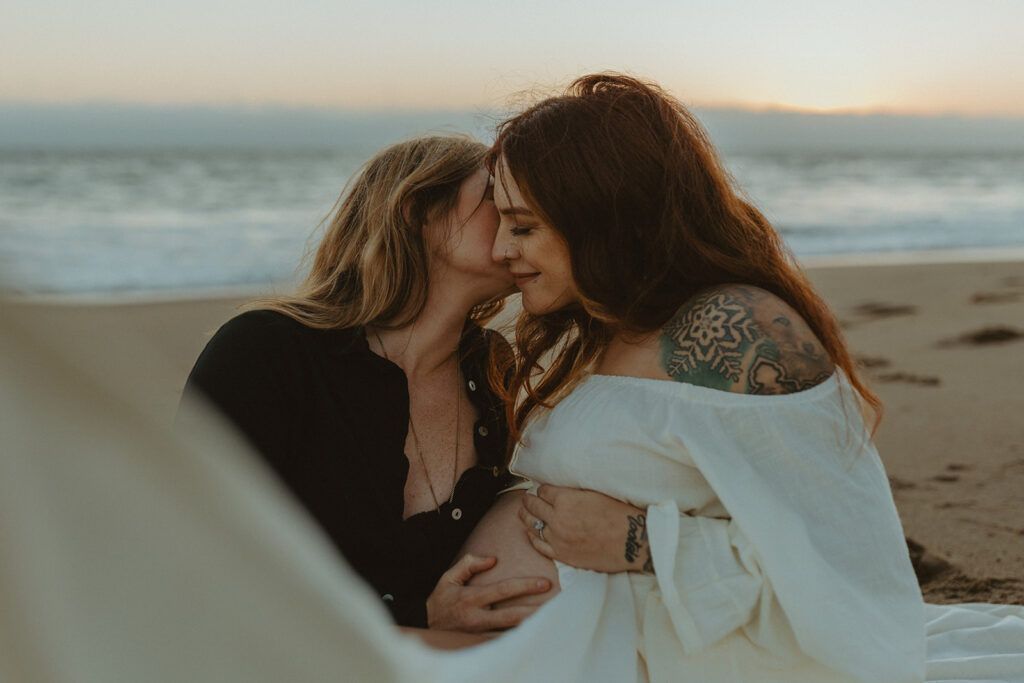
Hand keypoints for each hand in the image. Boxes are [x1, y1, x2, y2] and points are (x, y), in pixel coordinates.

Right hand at [425, 554, 551, 631]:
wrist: (425, 627)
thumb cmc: (440, 600)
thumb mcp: (448, 577)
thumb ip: (469, 564)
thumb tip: (492, 559)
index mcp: (471, 598)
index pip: (503, 590)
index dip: (525, 586)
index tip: (544, 583)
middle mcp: (477, 618)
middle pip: (512, 616)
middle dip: (535, 611)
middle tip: (556, 605)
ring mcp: (480, 633)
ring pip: (511, 632)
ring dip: (531, 626)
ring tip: (552, 619)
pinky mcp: (481, 643)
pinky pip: (504, 641)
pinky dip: (520, 637)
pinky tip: (536, 632)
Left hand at [519, 485, 653, 573]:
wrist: (631, 541)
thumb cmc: (618, 514)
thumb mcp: (595, 493)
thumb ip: (574, 491)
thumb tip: (560, 488)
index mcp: (566, 499)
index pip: (544, 490)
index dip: (542, 489)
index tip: (542, 489)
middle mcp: (558, 518)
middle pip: (534, 506)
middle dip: (529, 500)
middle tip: (527, 498)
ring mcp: (558, 538)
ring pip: (533, 525)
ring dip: (526, 517)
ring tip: (522, 513)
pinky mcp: (562, 554)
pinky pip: (539, 545)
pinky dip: (532, 537)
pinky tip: (530, 533)